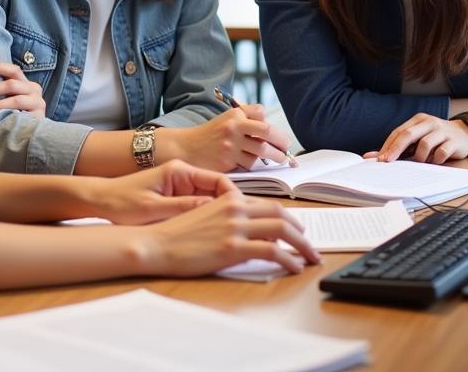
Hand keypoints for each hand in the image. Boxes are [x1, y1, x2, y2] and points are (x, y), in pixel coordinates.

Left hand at [0, 63, 45, 116]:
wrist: (29, 137)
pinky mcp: (38, 118)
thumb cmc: (14, 115)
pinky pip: (21, 115)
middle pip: (12, 84)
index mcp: (26, 83)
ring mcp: (38, 104)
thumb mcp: (9, 100)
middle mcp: (34, 90)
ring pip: (16, 100)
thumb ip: (2, 92)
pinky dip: (7, 115)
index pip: (14, 70)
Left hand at [90, 160, 233, 224]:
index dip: (233, 196)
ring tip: (229, 233)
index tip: (242, 214)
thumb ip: (184, 208)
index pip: (218, 179)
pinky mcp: (174, 198)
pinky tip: (210, 234)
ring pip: (208, 200)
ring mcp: (179, 186)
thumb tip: (215, 210)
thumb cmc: (123, 202)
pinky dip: (205, 218)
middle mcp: (182, 175)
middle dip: (229, 207)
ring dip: (218, 215)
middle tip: (242, 227)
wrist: (101, 200)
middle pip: (217, 190)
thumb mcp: (154, 208)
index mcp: (179, 171)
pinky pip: (197, 206)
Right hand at [141, 185, 321, 277]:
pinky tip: (295, 267)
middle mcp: (235, 209)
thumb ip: (228, 216)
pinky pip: (272, 251)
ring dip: (302, 245)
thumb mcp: (204, 215)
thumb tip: (251, 230)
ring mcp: (235, 227)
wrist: (157, 243)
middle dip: (300, 229)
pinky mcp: (233, 248)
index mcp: (228, 199)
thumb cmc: (176, 233)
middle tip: (309, 243)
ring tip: (310, 256)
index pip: (267, 204)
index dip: (286, 217)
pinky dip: (289, 260)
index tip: (295, 229)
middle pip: (280, 213)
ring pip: (282, 229)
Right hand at [159, 105, 293, 170]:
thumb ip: (246, 118)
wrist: (186, 148)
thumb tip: (270, 126)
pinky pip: (250, 164)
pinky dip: (255, 165)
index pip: (260, 113)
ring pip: (261, 151)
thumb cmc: (210, 136)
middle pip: (267, 131)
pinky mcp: (228, 161)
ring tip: (280, 159)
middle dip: (282, 141)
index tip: (281, 136)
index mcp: (234, 114)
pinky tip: (253, 164)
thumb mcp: (225, 120)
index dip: (271, 124)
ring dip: (274, 156)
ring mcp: (231, 144)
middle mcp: (233, 126)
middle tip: (287, 149)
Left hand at [364, 113, 467, 163]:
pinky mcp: (454, 141)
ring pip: (425, 144)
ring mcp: (442, 131)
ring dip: (420, 157)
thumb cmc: (436, 137)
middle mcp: (429, 122)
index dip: (388, 145)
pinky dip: (436, 159)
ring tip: (422, 161)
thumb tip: (375, 156)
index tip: (378, 158)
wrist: (464, 133)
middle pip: (408, 135)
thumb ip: (401, 145)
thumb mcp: (419, 136)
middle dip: (396, 149)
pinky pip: (441, 152)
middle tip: (387, 162)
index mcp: (418, 120)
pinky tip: (436, 161)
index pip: (398, 132)